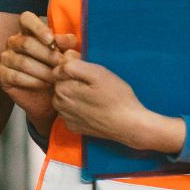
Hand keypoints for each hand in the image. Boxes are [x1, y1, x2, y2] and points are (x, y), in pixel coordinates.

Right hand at [0, 11, 75, 132]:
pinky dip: (32, 81)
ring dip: (42, 71)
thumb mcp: (67, 56)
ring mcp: (6, 57)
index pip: (26, 19)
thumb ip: (67, 44)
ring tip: (56, 78)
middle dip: (47, 55)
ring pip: (22, 61)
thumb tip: (61, 39)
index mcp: (28, 31)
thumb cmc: (58, 72)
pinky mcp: (2, 74)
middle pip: (25, 43)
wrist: (50, 99)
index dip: (38, 27)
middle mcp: (14, 42)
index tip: (51, 40)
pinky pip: (15, 76)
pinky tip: (44, 84)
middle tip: (61, 65)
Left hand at [52, 50, 183, 153]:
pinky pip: (71, 111)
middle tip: (95, 86)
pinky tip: (94, 108)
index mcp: (62, 90)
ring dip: (76, 94)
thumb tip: (61, 63)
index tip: (91, 75)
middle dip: (74, 81)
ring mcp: (66, 118)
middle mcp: (59, 105)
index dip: (75, 69)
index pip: (60, 71)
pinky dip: (79, 108)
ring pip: (65, 98)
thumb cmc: (117, 98)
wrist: (130, 125)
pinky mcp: (74, 127)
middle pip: (61, 84)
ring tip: (96, 97)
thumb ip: (74, 65)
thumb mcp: (98, 73)